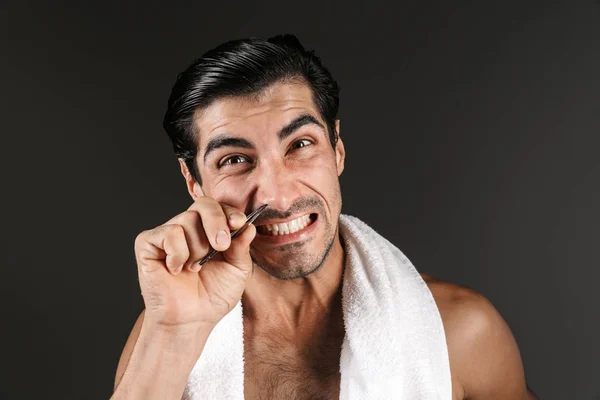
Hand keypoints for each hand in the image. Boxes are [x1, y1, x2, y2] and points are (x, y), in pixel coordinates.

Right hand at [133, 196, 255, 329]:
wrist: (191, 320)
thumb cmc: (212, 297)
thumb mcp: (237, 270)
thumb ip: (242, 247)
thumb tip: (248, 226)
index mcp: (210, 230)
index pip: (220, 207)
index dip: (230, 212)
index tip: (238, 223)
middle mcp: (189, 228)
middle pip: (204, 205)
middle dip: (216, 222)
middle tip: (221, 246)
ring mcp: (167, 234)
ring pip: (187, 220)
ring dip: (197, 249)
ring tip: (193, 269)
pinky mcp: (148, 243)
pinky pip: (169, 233)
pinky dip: (178, 253)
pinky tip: (176, 269)